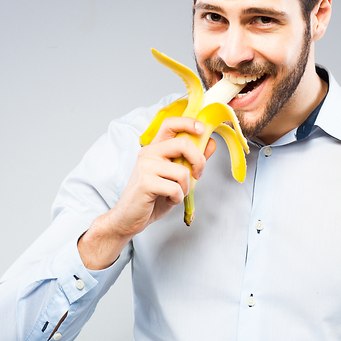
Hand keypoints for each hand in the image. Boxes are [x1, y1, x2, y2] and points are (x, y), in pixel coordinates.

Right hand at [78, 117, 216, 269]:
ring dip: (186, 187)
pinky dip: (177, 198)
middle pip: (183, 143)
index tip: (202, 129)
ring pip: (182, 171)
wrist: (130, 218)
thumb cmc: (153, 197)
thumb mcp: (176, 176)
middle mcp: (149, 152)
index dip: (189, 122)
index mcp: (155, 148)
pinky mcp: (145, 182)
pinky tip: (168, 200)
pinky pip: (175, 188)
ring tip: (175, 193)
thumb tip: (211, 143)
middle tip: (198, 175)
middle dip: (199, 161)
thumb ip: (192, 159)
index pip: (170, 123)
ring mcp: (146, 166)